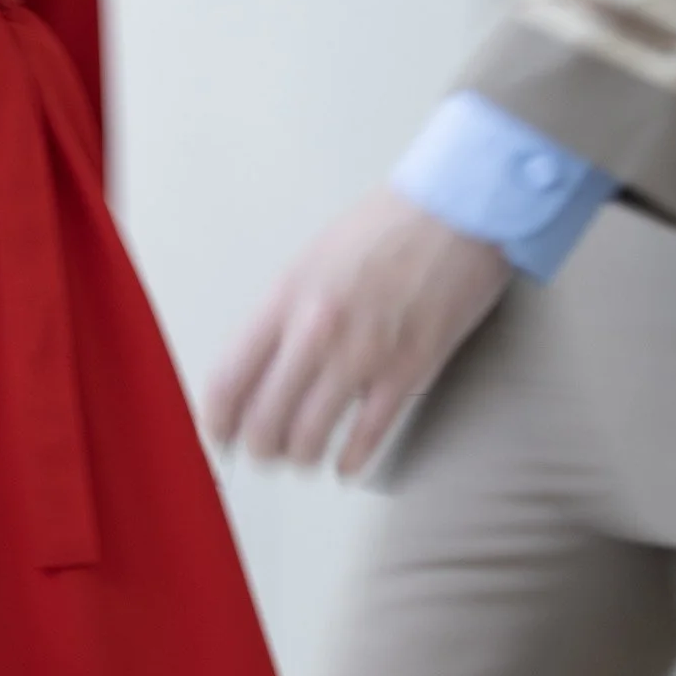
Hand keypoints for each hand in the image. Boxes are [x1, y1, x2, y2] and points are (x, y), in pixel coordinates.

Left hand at [208, 189, 509, 477]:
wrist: (457, 210)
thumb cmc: (387, 227)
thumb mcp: (313, 261)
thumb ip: (284, 314)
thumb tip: (261, 366)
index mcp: (286, 299)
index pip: (230, 376)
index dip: (218, 418)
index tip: (220, 432)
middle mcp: (317, 331)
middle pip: (264, 418)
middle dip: (258, 447)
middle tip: (263, 452)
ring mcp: (363, 354)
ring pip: (310, 435)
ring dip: (300, 457)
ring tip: (302, 457)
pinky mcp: (409, 370)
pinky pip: (368, 434)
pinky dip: (351, 459)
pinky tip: (345, 465)